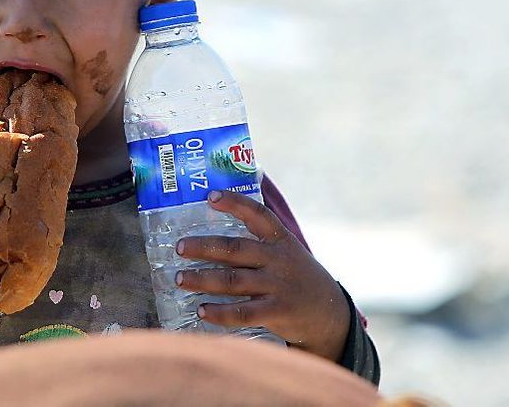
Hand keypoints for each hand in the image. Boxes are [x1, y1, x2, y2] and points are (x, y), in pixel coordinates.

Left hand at [174, 190, 349, 361]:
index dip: (235, 203)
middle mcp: (278, 260)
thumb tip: (211, 235)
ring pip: (233, 280)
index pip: (257, 214)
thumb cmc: (295, 277)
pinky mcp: (277, 312)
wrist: (329, 313)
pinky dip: (220, 312)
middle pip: (235, 249)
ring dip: (203, 279)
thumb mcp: (285, 252)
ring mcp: (278, 286)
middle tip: (179, 247)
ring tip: (180, 278)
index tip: (211, 196)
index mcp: (279, 240)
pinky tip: (201, 310)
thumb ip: (257, 243)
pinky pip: (244, 312)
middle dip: (204, 247)